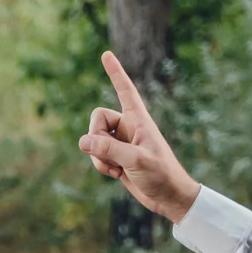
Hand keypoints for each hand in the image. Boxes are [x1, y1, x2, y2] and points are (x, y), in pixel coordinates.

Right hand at [78, 51, 198, 222]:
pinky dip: (100, 165)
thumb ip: (109, 149)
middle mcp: (128, 127)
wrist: (169, 198)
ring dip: (97, 156)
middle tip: (107, 153)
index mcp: (138, 120)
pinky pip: (96, 154)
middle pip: (97, 117)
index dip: (115, 72)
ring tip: (115, 169)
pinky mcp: (116, 158)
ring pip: (93, 138)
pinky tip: (116, 175)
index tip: (106, 54)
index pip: (125, 90)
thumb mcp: (136, 160)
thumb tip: (82, 141)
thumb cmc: (161, 174)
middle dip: (95, 136)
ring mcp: (121, 142)